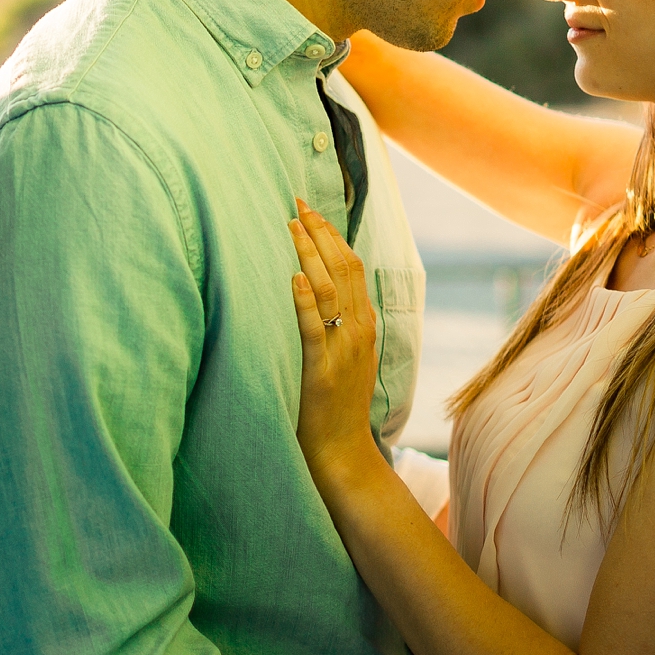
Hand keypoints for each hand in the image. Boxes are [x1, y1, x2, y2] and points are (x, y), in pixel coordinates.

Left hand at [288, 199, 379, 473]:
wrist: (342, 451)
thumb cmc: (335, 405)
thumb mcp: (345, 356)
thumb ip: (339, 323)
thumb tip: (316, 288)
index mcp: (364, 324)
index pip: (351, 266)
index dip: (332, 234)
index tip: (310, 209)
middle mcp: (358, 330)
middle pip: (342, 269)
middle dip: (319, 233)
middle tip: (297, 203)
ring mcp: (343, 350)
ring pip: (330, 290)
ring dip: (310, 254)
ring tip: (291, 226)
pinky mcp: (322, 369)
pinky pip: (314, 328)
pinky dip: (304, 300)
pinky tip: (293, 277)